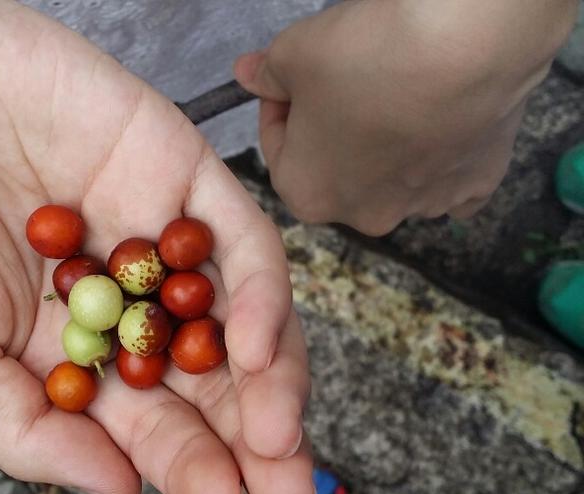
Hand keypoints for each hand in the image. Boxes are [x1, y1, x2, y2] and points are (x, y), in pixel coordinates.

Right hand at [0, 1, 312, 493]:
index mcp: (85, 344)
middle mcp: (137, 295)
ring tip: (280, 439)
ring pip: (243, 316)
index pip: (157, 417)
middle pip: (217, 376)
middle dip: (257, 437)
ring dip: (271, 378)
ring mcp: (164, 237)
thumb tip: (122, 492)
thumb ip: (30, 425)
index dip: (192, 464)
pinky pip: (240, 241)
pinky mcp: (184, 175)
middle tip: (289, 493)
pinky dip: (255, 295)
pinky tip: (253, 350)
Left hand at [234, 0, 577, 234]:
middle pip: (337, 172)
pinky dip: (442, 160)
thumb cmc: (362, 58)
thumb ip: (267, 73)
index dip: (278, 110)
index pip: (278, 152)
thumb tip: (247, 74)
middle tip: (341, 86)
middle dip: (331, 134)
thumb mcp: (295, 54)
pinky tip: (442, 131)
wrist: (460, 48)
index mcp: (307, 195)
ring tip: (395, 97)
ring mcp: (422, 206)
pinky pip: (450, 182)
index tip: (287, 82)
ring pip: (392, 181)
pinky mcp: (475, 188)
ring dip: (385, 147)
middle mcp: (363, 216)